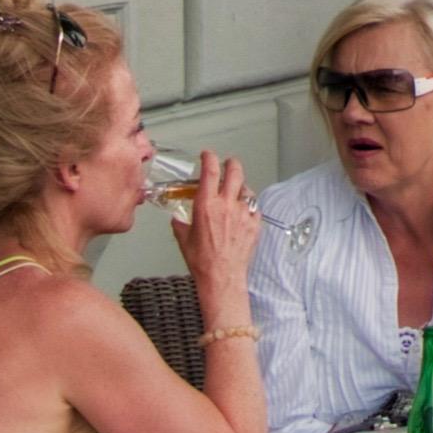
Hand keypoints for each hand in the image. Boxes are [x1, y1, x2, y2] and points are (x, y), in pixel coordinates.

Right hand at [180, 153, 260, 326]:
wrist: (222, 277)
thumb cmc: (202, 261)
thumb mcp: (184, 239)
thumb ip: (180, 224)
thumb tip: (178, 219)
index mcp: (206, 205)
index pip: (210, 170)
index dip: (209, 158)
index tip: (207, 155)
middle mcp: (226, 205)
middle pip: (235, 171)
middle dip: (231, 164)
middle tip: (228, 164)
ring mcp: (243, 213)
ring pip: (246, 189)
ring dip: (240, 186)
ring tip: (236, 191)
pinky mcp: (254, 224)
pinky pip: (254, 207)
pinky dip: (248, 206)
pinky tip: (243, 212)